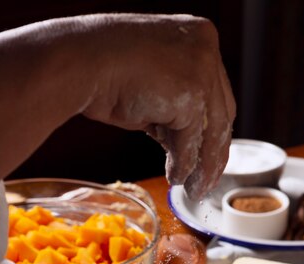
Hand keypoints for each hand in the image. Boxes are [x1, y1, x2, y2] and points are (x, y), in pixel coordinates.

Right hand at [82, 14, 235, 199]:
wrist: (82, 62)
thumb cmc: (105, 71)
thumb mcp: (151, 86)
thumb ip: (173, 107)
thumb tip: (183, 143)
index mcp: (198, 36)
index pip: (217, 93)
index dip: (212, 128)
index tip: (209, 154)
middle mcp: (206, 48)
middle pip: (221, 113)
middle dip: (213, 152)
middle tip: (206, 179)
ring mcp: (201, 71)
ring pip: (211, 131)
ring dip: (203, 166)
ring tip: (194, 188)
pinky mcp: (191, 96)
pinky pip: (191, 142)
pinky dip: (184, 165)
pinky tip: (176, 179)